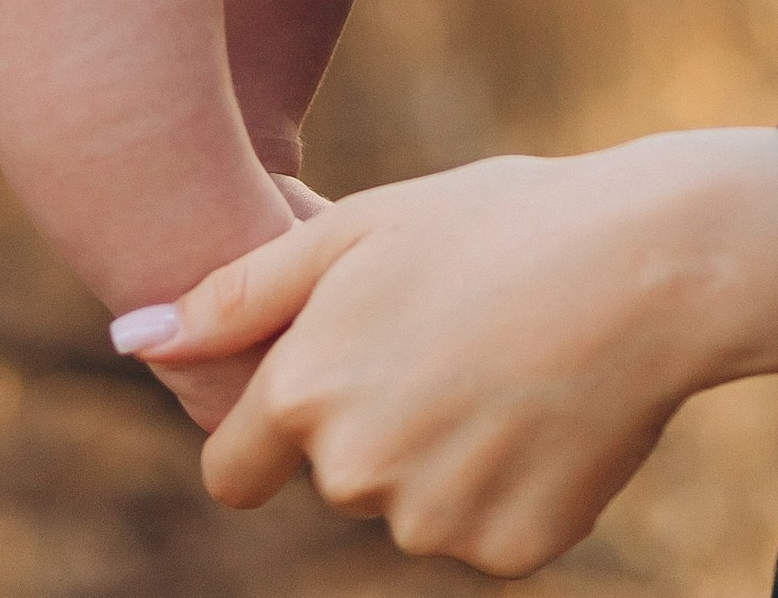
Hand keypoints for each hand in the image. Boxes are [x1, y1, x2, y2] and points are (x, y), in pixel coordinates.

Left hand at [124, 132, 777, 578]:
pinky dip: (503, 485)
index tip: (318, 390)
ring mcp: (437, 524)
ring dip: (438, 454)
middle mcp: (358, 474)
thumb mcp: (352, 233)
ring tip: (498, 360)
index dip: (272, 431)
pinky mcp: (511, 553)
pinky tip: (539, 408)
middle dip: (370, 422)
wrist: (645, 268)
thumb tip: (132, 338)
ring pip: (410, 505)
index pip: (236, 473)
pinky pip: (482, 530)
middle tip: (444, 334)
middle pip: (335, 476)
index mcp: (306, 392)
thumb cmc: (491, 223)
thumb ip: (235, 299)